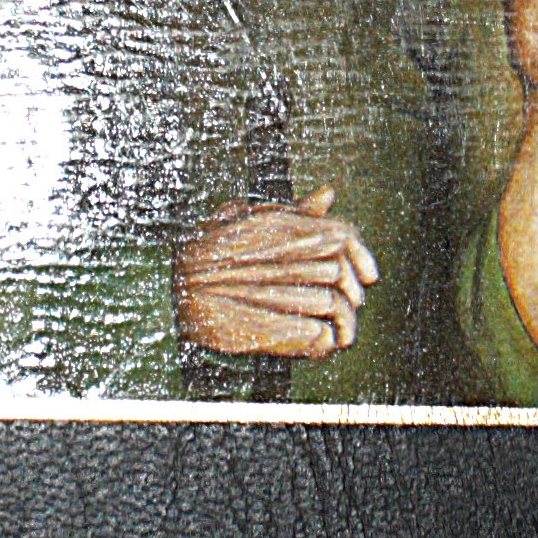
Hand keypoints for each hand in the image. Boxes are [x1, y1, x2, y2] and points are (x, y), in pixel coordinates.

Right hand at [172, 184, 378, 359]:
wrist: (166, 290)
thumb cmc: (209, 254)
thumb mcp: (249, 222)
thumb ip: (293, 211)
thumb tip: (329, 193)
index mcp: (282, 227)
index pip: (343, 235)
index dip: (362, 257)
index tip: (370, 277)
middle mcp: (281, 254)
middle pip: (340, 272)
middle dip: (352, 295)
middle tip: (351, 309)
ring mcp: (274, 291)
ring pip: (331, 304)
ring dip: (342, 323)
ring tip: (340, 334)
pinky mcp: (267, 329)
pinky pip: (317, 337)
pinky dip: (324, 343)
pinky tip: (320, 345)